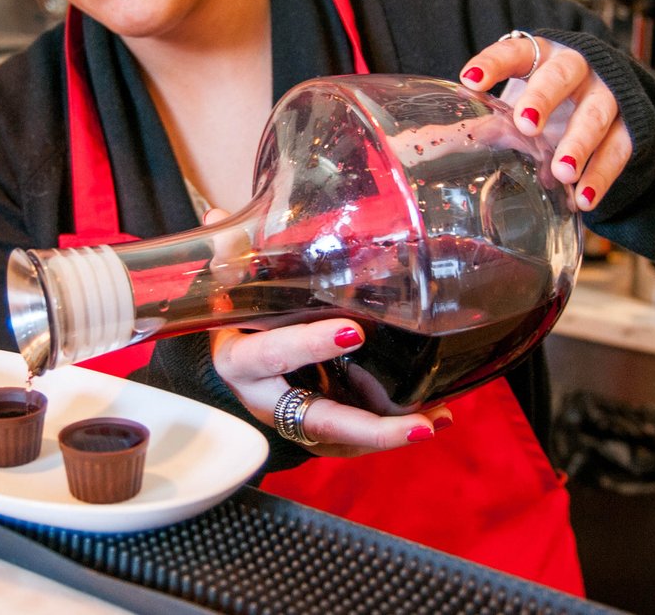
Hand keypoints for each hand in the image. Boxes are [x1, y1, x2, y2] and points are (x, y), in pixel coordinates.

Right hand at [198, 208, 452, 454]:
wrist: (233, 362)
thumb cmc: (239, 319)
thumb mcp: (230, 289)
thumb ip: (230, 256)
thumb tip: (217, 214)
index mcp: (240, 361)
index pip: (270, 355)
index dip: (308, 346)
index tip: (354, 331)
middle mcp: (266, 399)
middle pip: (316, 418)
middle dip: (367, 427)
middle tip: (416, 424)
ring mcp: (294, 420)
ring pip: (342, 437)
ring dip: (389, 433)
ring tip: (434, 422)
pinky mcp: (317, 430)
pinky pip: (355, 440)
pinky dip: (395, 430)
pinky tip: (438, 418)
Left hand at [459, 33, 631, 210]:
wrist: (612, 97)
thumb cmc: (546, 100)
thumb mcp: (512, 106)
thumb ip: (472, 126)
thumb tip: (408, 148)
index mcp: (539, 55)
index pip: (513, 52)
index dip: (492, 64)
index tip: (469, 80)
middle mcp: (576, 68)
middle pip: (561, 75)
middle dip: (543, 98)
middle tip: (525, 125)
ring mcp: (606, 95)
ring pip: (596, 114)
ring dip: (578, 143)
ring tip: (560, 172)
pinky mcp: (630, 126)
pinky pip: (619, 150)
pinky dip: (602, 176)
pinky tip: (583, 199)